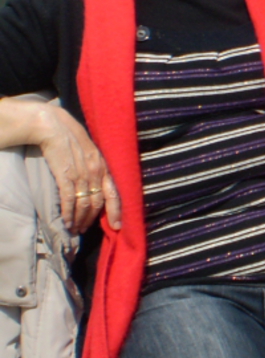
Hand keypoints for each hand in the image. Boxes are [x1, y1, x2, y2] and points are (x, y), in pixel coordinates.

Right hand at [28, 102, 121, 232]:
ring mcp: (81, 175)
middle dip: (92, 219)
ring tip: (75, 228)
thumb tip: (96, 184)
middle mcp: (96, 172)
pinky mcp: (66, 176)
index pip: (114, 193)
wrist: (55, 127)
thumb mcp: (92, 152)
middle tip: (85, 229)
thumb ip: (96, 168)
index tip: (117, 226)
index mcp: (104, 166)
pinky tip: (66, 221)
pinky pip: (70, 200)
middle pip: (98, 202)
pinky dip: (69, 213)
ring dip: (80, 219)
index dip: (116, 211)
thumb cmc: (72, 138)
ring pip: (84, 204)